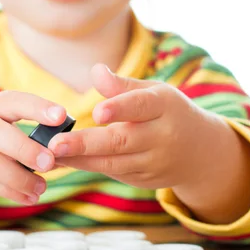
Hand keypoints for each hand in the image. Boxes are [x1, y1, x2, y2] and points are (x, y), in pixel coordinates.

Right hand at [0, 92, 65, 205]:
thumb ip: (20, 124)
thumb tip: (60, 143)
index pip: (14, 101)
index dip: (37, 108)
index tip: (60, 115)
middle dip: (25, 149)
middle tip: (49, 162)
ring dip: (20, 179)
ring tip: (41, 187)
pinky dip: (10, 192)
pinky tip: (27, 196)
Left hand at [48, 63, 218, 189]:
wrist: (201, 153)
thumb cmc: (168, 112)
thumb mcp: (153, 92)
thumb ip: (122, 85)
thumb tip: (95, 70)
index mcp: (164, 106)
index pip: (141, 106)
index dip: (120, 108)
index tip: (97, 112)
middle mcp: (161, 137)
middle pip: (122, 140)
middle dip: (86, 143)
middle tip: (55, 143)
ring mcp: (153, 162)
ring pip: (113, 163)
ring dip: (78, 159)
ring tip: (48, 154)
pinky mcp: (142, 179)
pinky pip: (111, 173)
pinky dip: (85, 167)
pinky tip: (61, 161)